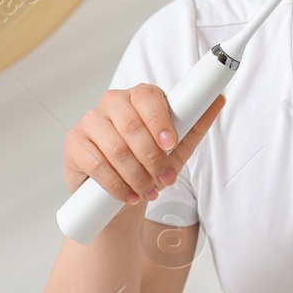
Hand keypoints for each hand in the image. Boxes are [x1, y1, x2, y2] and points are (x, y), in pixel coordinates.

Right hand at [63, 86, 224, 203]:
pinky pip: (96, 164)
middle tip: (164, 179)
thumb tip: (218, 100)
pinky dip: (116, 184)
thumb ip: (195, 123)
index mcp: (139, 96)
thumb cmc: (149, 162)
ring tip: (149, 191)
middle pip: (131, 126)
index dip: (160, 121)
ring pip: (115, 148)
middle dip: (152, 158)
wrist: (119, 192)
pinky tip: (128, 195)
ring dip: (136, 175)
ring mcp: (90, 121)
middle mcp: (112, 102)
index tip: (171, 144)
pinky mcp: (74, 143)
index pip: (148, 98)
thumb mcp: (177, 147)